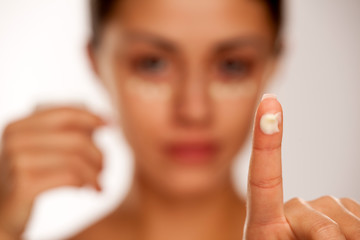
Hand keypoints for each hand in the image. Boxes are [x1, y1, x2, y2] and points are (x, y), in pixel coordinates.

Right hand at [0, 107, 104, 238]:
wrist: (1, 214)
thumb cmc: (26, 178)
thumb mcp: (40, 151)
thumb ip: (65, 134)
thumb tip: (103, 122)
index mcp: (19, 126)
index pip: (64, 113)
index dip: (91, 117)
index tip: (110, 124)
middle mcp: (15, 140)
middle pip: (76, 139)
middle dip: (98, 154)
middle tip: (104, 166)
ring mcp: (17, 162)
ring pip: (76, 160)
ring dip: (95, 172)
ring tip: (98, 180)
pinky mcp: (24, 186)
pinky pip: (70, 178)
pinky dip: (87, 182)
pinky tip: (90, 189)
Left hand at [243, 95, 359, 239]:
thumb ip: (311, 237)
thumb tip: (332, 231)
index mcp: (263, 224)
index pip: (262, 179)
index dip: (266, 142)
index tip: (269, 103)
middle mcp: (288, 211)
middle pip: (319, 213)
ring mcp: (314, 210)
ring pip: (342, 210)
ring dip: (348, 236)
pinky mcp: (338, 212)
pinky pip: (356, 212)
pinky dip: (357, 228)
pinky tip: (346, 237)